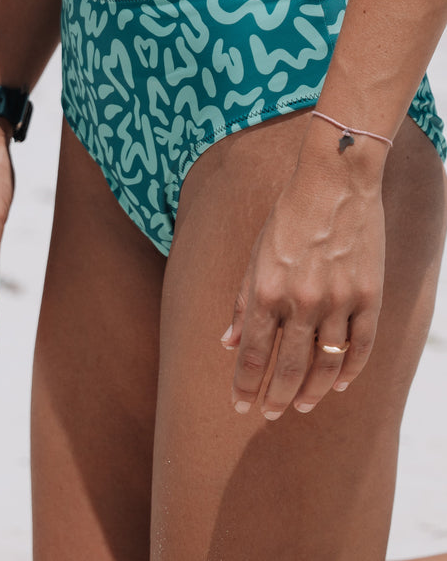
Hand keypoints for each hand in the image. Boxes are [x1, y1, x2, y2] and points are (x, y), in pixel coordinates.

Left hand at [221, 164, 384, 418]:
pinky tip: (339, 386)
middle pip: (287, 367)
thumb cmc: (289, 216)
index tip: (240, 406)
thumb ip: (243, 301)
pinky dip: (350, 372)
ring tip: (300, 405)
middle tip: (269, 415)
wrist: (335, 182)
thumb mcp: (257, 255)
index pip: (253, 354)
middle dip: (274, 398)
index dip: (244, 385)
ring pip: (325, 365)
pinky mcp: (369, 295)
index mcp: (267, 291)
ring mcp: (339, 300)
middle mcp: (301, 302)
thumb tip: (228, 342)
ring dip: (311, 391)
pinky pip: (361, 346)